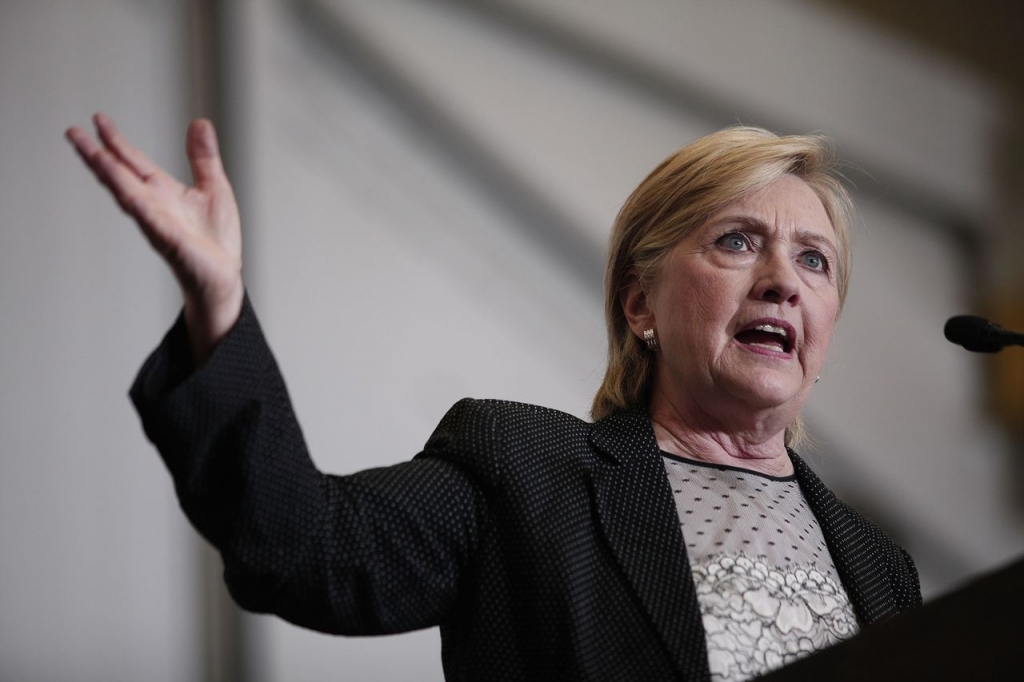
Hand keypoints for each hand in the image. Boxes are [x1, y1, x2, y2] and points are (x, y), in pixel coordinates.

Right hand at [66, 113, 243, 362]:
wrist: (223, 276)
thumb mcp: (214, 186)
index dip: (116, 141)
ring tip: (89, 152)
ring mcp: (156, 221)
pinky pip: (148, 218)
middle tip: (72, 132)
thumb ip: (203, 157)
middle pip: (118, 175)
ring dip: (108, 174)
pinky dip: (137, 204)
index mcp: (163, 191)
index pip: (133, 161)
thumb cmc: (216, 239)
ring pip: (125, 193)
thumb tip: (200, 122)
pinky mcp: (167, 238)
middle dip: (96, 154)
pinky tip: (124, 191)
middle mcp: (154, 204)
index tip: (98, 119)